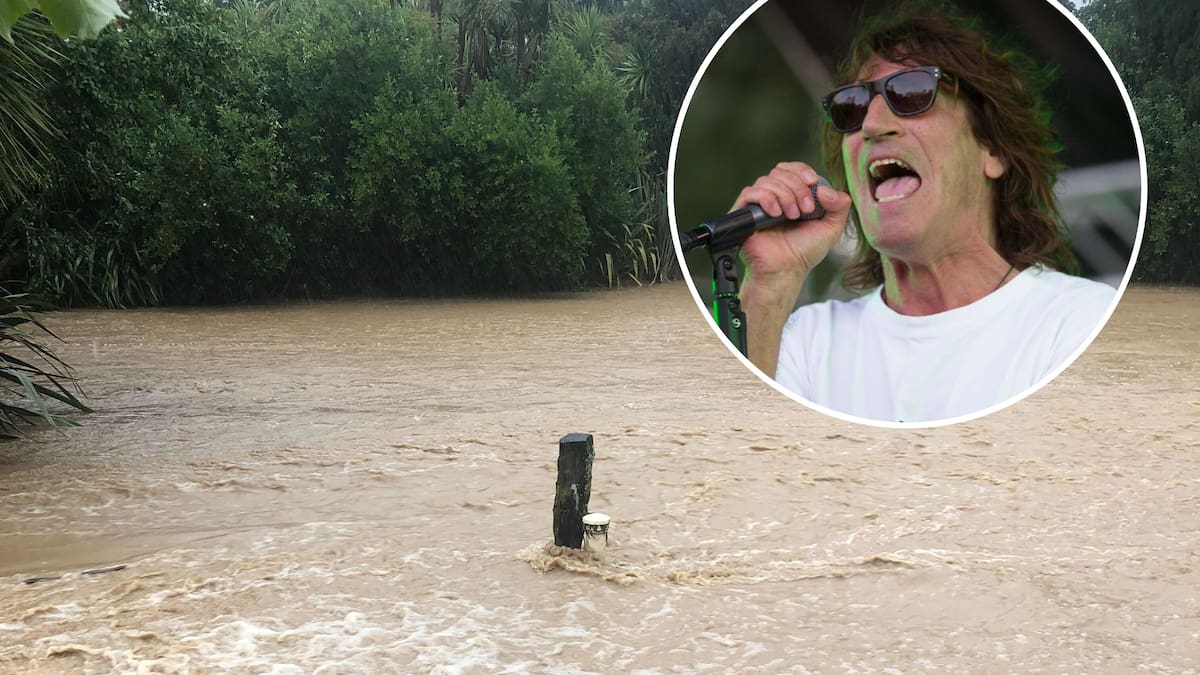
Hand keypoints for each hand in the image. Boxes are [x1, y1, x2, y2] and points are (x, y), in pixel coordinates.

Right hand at [732, 162, 852, 282]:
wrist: (786, 270)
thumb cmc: (804, 252)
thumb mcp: (831, 228)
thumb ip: (840, 206)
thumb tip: (825, 189)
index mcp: (793, 196)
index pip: (792, 169)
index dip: (802, 171)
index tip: (812, 183)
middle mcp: (775, 197)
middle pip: (780, 172)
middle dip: (796, 187)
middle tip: (805, 210)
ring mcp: (759, 205)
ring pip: (766, 180)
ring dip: (784, 195)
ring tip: (791, 215)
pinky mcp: (744, 213)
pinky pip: (750, 192)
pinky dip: (766, 198)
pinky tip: (776, 213)